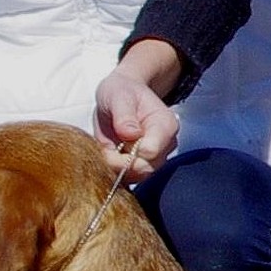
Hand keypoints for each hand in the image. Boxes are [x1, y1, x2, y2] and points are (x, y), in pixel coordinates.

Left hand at [93, 52, 181, 179]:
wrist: (122, 96)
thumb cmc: (122, 92)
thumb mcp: (118, 96)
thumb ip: (124, 114)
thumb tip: (130, 134)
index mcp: (165, 124)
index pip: (151, 151)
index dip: (129, 152)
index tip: (113, 143)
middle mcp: (165, 145)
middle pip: (145, 168)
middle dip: (120, 163)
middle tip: (105, 149)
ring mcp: (156, 157)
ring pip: (137, 176)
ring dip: (116, 167)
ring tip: (107, 148)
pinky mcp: (143, 166)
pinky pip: (129, 178)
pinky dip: (115, 171)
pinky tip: (110, 155)